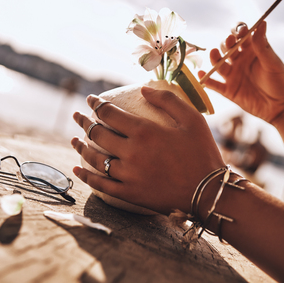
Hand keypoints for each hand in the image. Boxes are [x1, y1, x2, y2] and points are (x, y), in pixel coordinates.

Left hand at [72, 86, 224, 214]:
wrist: (210, 192)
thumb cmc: (203, 153)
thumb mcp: (192, 119)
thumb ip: (167, 100)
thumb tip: (143, 89)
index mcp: (145, 131)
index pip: (110, 113)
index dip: (96, 104)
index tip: (90, 99)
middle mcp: (132, 152)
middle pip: (98, 134)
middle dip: (83, 121)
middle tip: (77, 116)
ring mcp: (129, 175)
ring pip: (95, 159)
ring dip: (80, 147)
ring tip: (73, 140)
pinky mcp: (130, 193)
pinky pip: (101, 185)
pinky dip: (86, 177)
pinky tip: (77, 170)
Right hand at [198, 22, 283, 124]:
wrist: (281, 107)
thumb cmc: (281, 82)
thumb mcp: (272, 62)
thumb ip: (262, 45)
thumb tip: (262, 22)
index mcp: (252, 52)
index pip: (241, 37)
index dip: (238, 32)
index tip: (240, 30)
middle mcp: (240, 62)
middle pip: (227, 49)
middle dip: (226, 44)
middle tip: (229, 42)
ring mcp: (233, 76)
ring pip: (218, 64)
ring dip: (214, 58)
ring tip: (214, 54)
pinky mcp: (228, 90)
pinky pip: (214, 84)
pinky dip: (206, 79)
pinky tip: (201, 73)